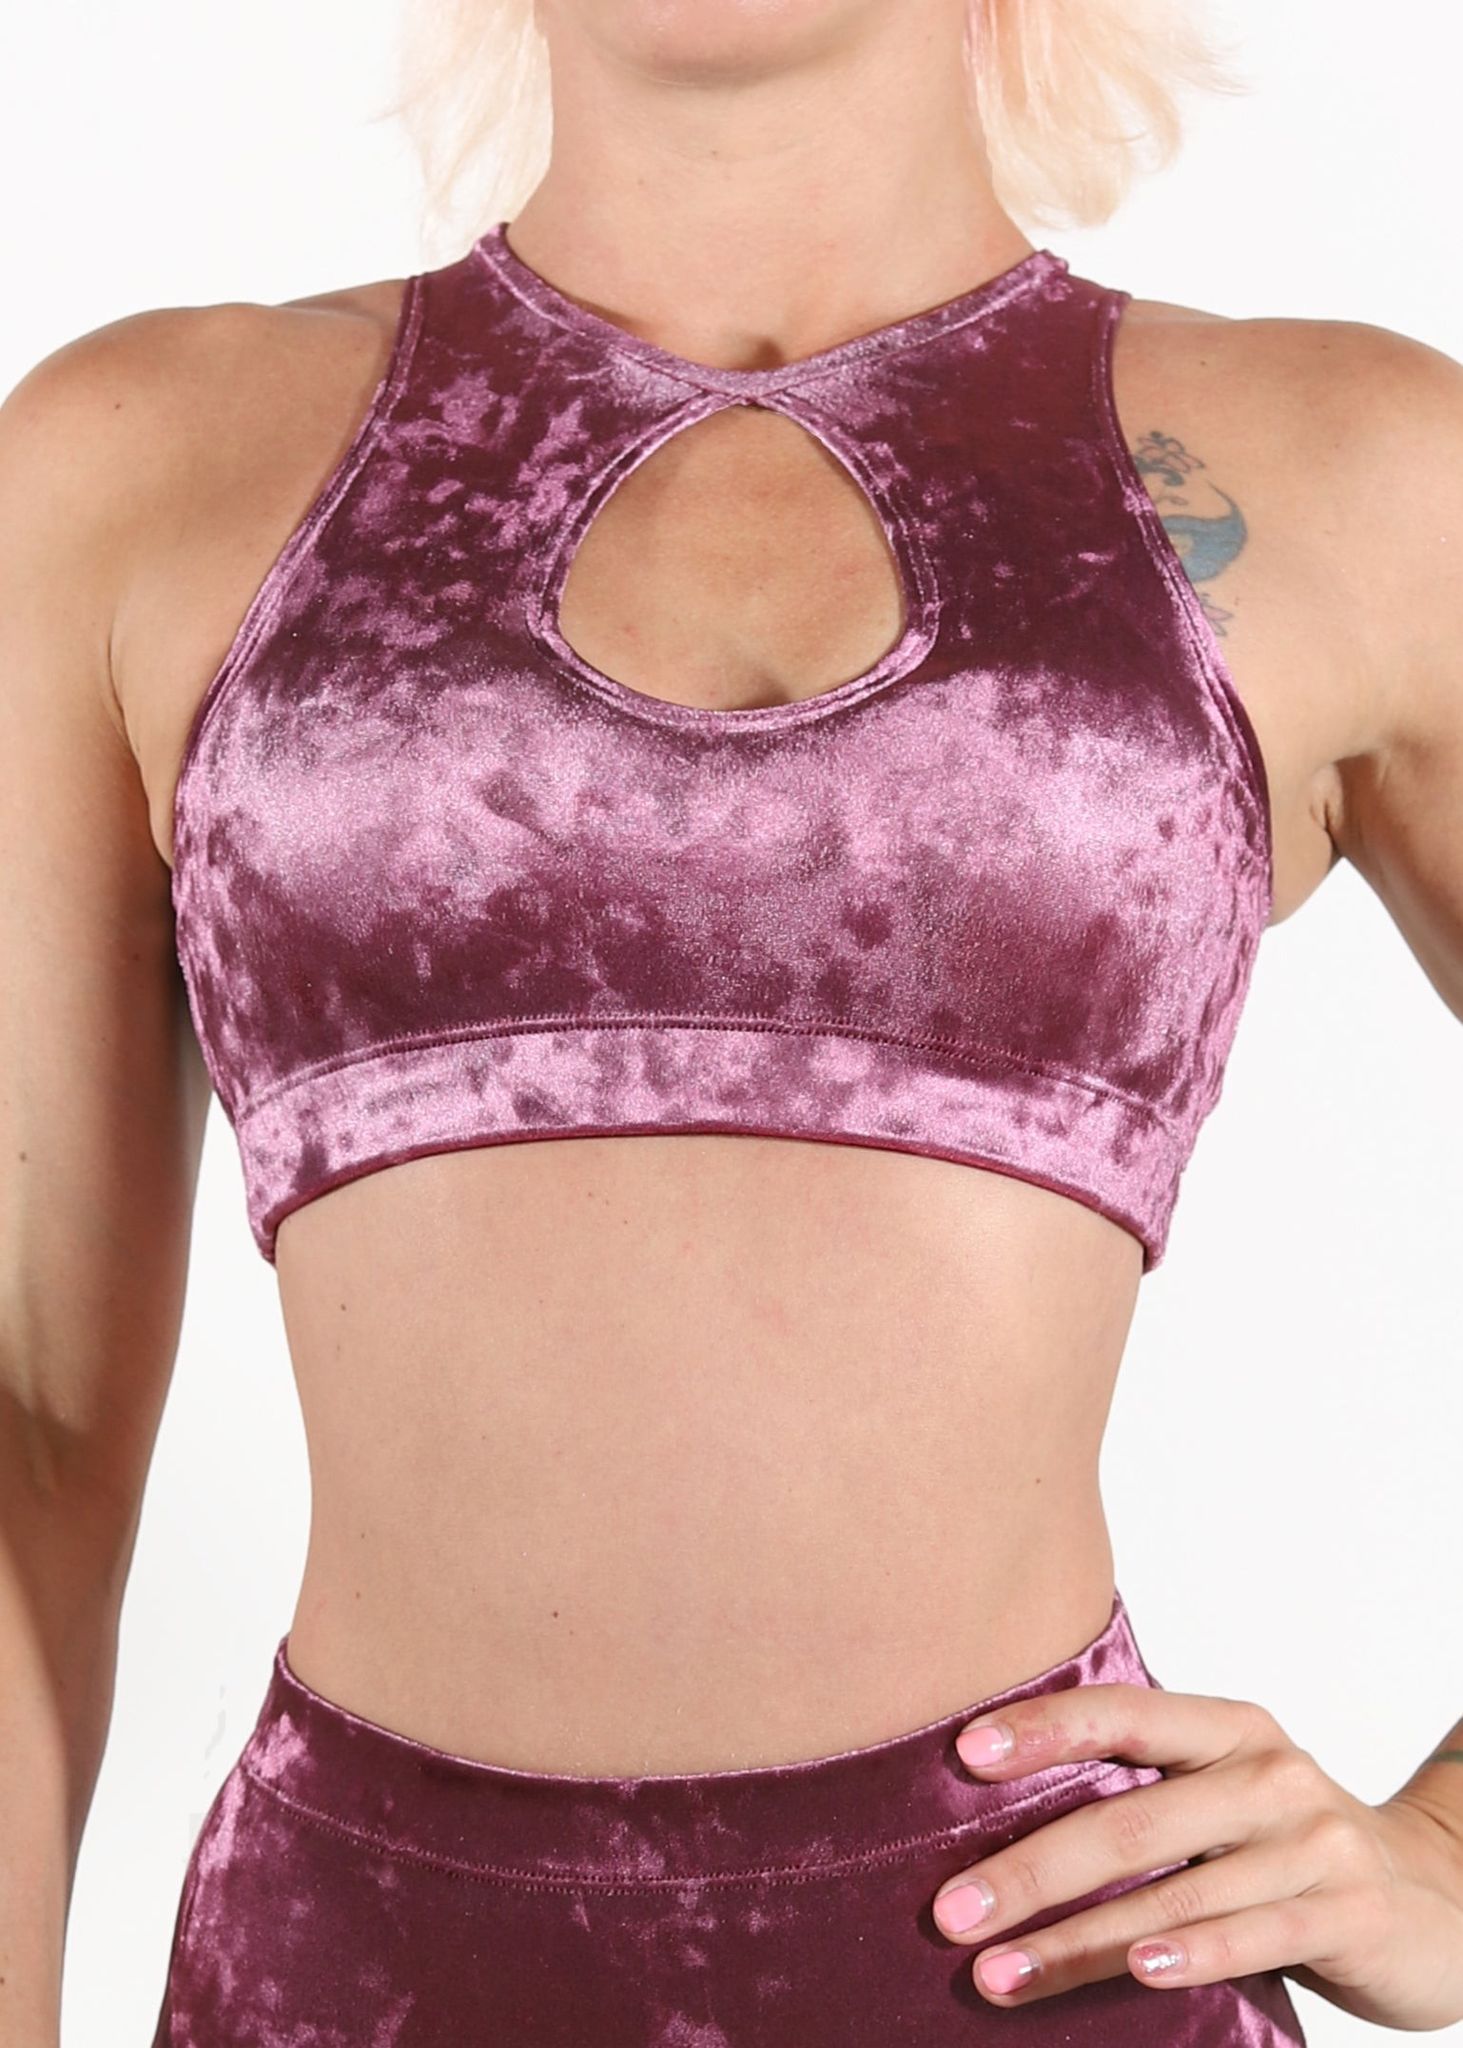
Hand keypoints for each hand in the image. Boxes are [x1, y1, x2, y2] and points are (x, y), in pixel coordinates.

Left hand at [928, 1680, 1462, 2027]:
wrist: (1436, 1897)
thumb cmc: (1291, 1849)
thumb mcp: (1226, 1799)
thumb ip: (1145, 1798)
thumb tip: (999, 1833)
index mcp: (1226, 1728)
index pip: (1119, 1714)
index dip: (1041, 1728)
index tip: (963, 1756)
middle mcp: (1267, 1772)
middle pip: (1128, 1818)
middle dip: (1029, 1870)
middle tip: (951, 1910)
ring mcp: (1310, 1842)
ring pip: (1173, 1892)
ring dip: (1076, 1940)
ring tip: (998, 1971)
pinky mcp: (1347, 1912)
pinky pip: (1251, 1936)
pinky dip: (1190, 1955)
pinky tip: (1137, 1973)